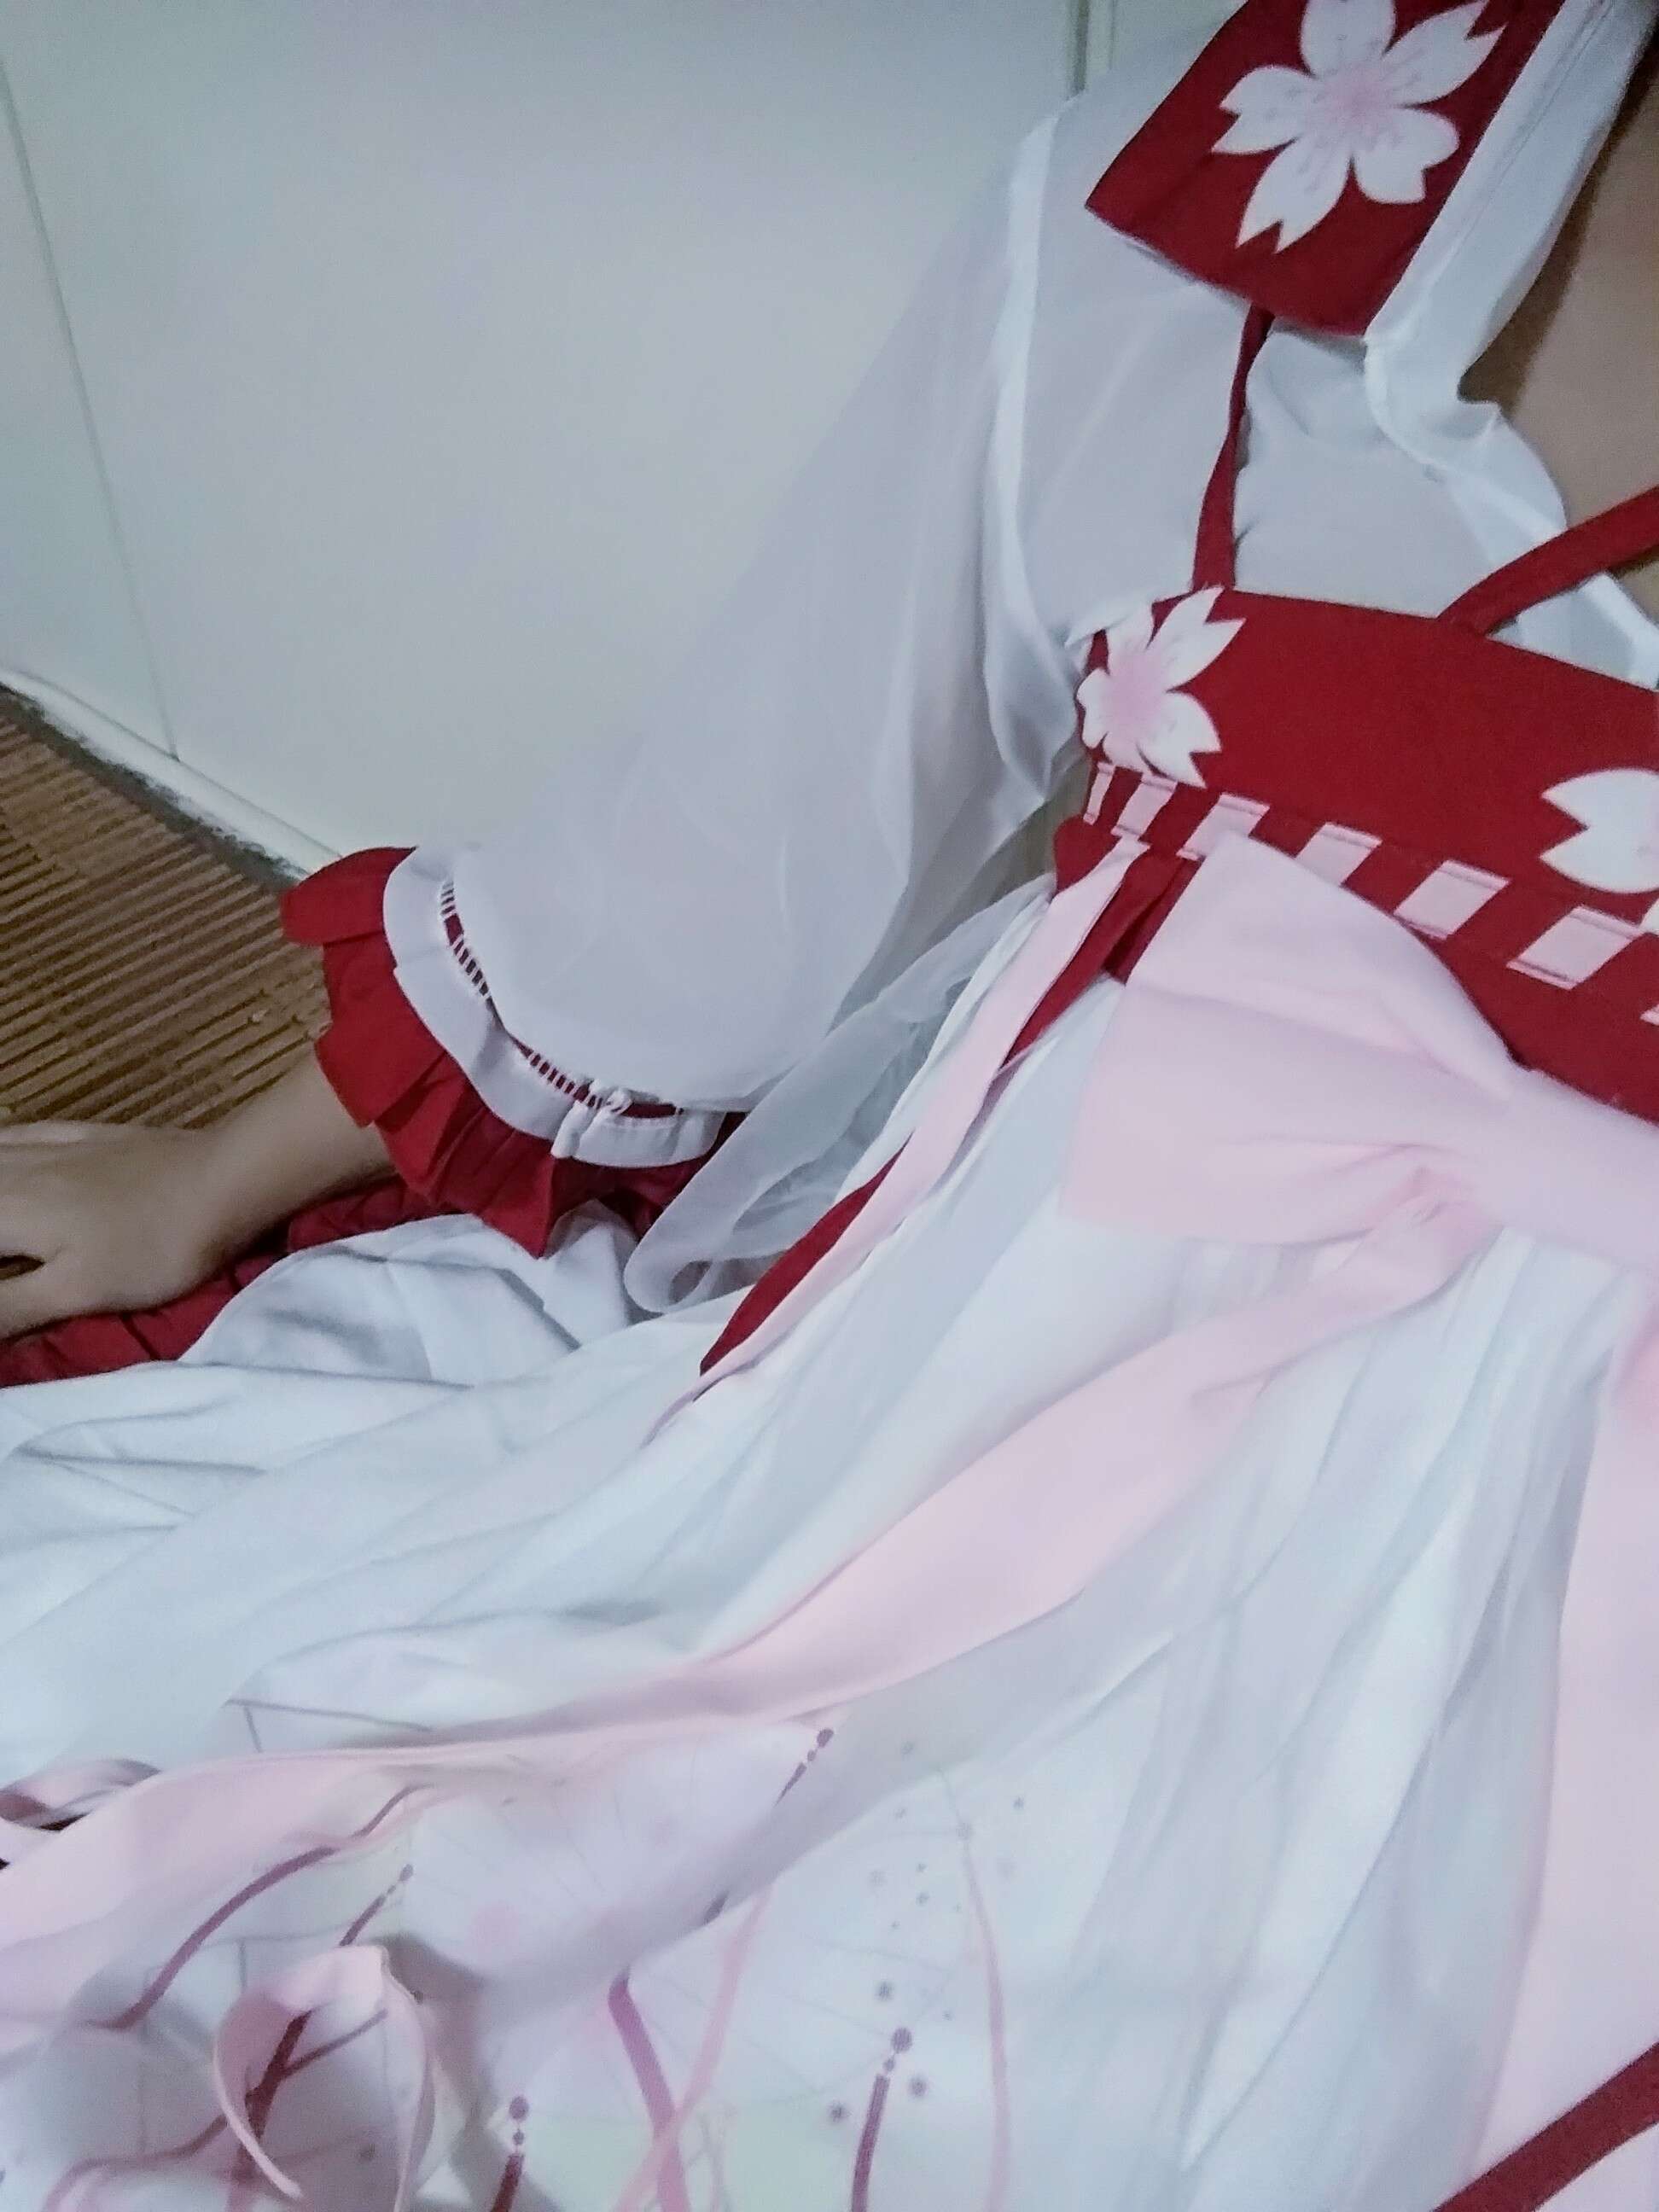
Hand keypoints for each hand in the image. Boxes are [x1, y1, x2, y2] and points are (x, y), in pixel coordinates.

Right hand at [0, 1057, 393, 1342]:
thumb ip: (5, 1306)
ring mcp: (46, 1145)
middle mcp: (12, 1170)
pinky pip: (13, 1132)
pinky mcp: (80, 1134)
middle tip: (4, 1263)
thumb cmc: (154, 1245)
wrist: (227, 1176)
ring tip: (2, 1231)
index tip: (0, 1285)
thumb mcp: (76, 1290)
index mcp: (5, 1211)